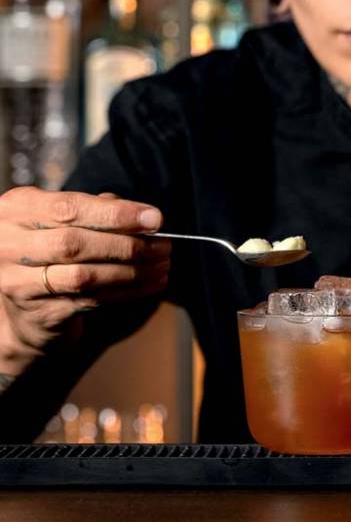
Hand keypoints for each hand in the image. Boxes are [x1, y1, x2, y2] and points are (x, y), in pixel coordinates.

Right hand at [0, 187, 170, 370]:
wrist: (22, 305)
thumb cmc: (49, 246)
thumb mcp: (61, 218)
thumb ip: (96, 208)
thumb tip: (142, 216)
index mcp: (17, 210)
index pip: (69, 208)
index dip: (115, 214)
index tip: (154, 219)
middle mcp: (10, 245)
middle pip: (75, 244)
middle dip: (127, 244)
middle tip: (164, 245)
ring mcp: (20, 283)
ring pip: (84, 276)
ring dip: (132, 271)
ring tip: (162, 265)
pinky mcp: (40, 313)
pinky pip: (90, 301)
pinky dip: (126, 291)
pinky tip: (150, 283)